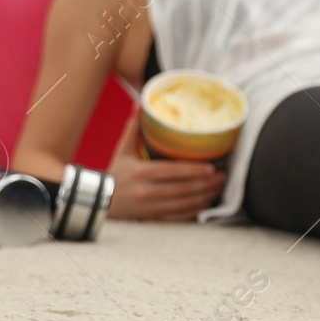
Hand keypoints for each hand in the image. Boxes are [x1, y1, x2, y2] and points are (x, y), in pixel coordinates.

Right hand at [106, 112, 226, 220]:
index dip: (194, 170)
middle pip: (183, 189)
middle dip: (206, 184)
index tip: (212, 167)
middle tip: (223, 177)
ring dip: (205, 197)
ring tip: (219, 188)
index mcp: (141, 172)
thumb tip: (141, 103)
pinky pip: (177, 217)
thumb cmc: (114, 173)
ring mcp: (150, 207)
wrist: (96, 200)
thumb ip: (134, 128)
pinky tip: (206, 204)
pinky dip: (194, 212)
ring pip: (183, 204)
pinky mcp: (152, 218)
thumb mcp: (122, 149)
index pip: (173, 171)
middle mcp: (147, 191)